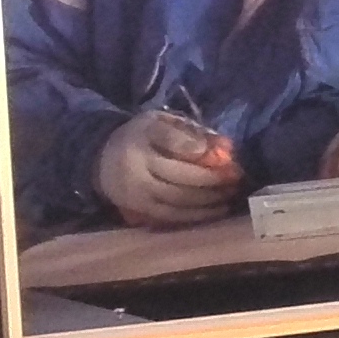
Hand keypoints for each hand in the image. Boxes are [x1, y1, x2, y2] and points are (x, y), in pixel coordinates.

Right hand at [96, 110, 241, 227]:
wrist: (101, 159)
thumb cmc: (142, 137)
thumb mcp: (158, 121)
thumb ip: (188, 130)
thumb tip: (223, 147)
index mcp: (143, 134)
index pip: (168, 138)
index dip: (194, 146)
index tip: (220, 153)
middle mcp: (137, 164)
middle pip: (181, 175)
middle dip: (213, 178)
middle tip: (237, 177)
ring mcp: (137, 190)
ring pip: (179, 198)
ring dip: (210, 199)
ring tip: (231, 194)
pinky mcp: (139, 209)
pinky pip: (172, 215)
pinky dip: (197, 215)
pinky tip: (217, 210)